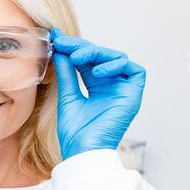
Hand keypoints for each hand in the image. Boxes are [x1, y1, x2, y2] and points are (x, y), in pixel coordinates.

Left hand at [50, 30, 144, 159]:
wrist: (83, 151)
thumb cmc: (75, 132)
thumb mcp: (67, 95)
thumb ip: (66, 73)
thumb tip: (60, 50)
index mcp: (95, 85)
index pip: (87, 59)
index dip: (73, 47)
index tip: (56, 38)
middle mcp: (111, 85)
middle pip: (101, 55)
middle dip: (81, 47)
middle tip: (63, 43)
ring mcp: (123, 89)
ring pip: (116, 58)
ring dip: (96, 53)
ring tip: (77, 58)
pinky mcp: (134, 94)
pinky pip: (134, 70)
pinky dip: (116, 65)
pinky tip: (97, 72)